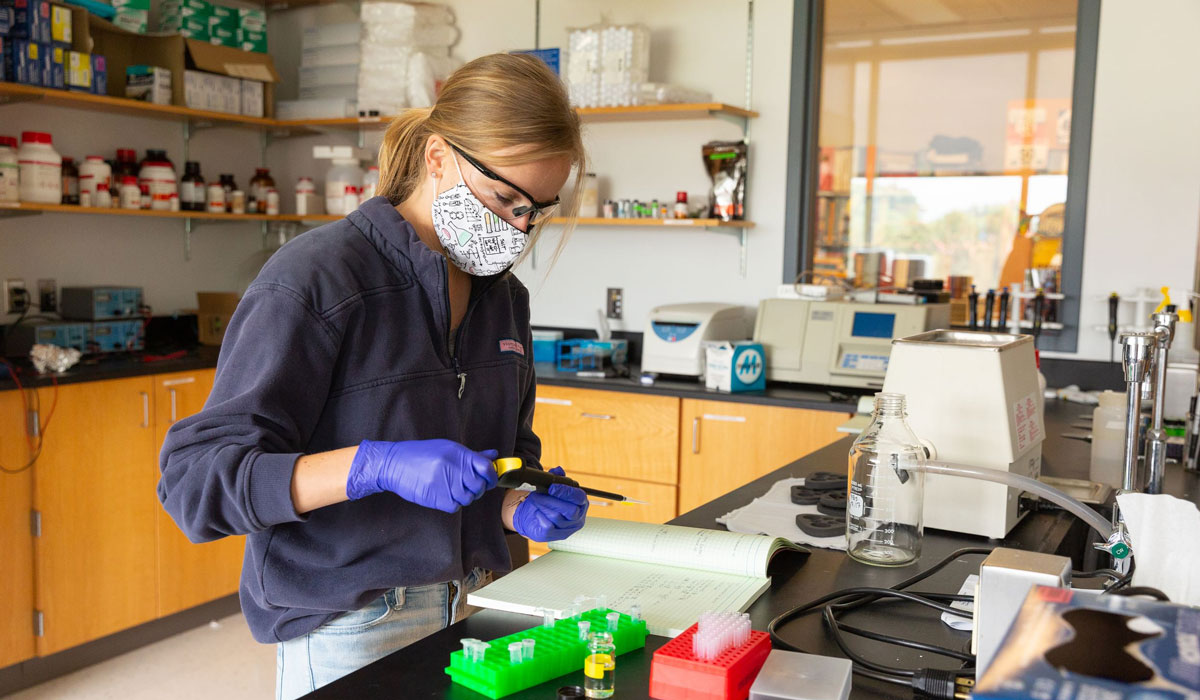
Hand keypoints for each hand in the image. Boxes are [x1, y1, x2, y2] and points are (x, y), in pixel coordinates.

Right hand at [346, 439, 498, 512]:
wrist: (394, 464)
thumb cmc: (422, 455)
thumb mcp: (447, 448)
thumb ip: (472, 455)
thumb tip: (493, 455)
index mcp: (458, 453)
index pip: (486, 467)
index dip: (492, 476)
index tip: (490, 480)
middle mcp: (453, 467)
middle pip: (479, 485)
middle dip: (477, 489)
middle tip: (468, 486)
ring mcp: (445, 483)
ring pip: (468, 498)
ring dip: (464, 497)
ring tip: (452, 490)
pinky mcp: (436, 497)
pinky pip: (455, 506)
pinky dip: (453, 504)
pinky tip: (444, 495)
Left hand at [512, 467, 588, 541]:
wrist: (532, 515)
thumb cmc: (546, 500)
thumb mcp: (551, 487)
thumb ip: (556, 478)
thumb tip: (558, 470)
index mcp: (581, 504)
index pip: (579, 498)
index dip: (566, 492)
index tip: (552, 487)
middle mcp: (577, 518)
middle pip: (571, 511)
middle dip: (553, 501)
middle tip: (539, 494)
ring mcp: (567, 529)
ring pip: (557, 517)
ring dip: (544, 506)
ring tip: (536, 500)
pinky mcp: (554, 536)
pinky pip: (548, 527)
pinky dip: (540, 517)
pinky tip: (536, 512)